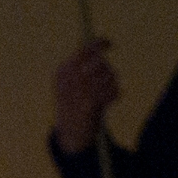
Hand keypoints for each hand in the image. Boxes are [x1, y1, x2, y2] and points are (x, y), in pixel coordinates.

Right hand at [53, 40, 119, 154]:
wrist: (70, 134)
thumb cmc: (73, 105)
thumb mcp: (70, 84)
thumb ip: (81, 65)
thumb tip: (99, 45)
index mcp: (62, 72)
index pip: (83, 51)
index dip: (98, 44)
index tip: (110, 43)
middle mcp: (69, 79)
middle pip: (99, 62)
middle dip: (107, 69)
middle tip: (108, 77)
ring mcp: (79, 91)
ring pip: (108, 75)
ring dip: (112, 82)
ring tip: (106, 92)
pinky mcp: (91, 104)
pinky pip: (112, 89)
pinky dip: (115, 93)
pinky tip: (109, 100)